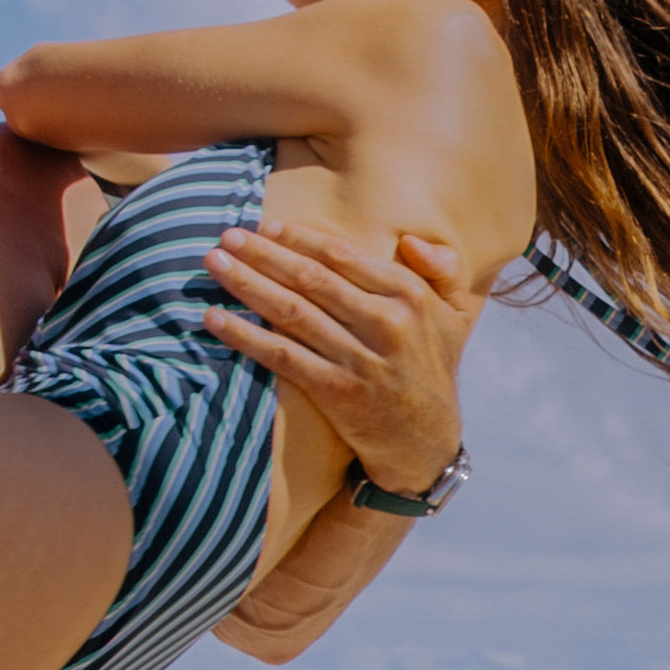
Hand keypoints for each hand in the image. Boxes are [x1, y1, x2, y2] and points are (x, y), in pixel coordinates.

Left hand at [205, 221, 476, 494]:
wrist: (425, 443)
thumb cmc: (431, 370)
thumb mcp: (455, 316)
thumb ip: (442, 270)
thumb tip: (408, 240)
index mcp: (410, 297)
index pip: (344, 256)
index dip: (300, 238)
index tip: (266, 226)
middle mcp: (386, 323)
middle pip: (310, 279)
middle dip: (263, 253)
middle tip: (227, 236)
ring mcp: (359, 360)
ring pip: (291, 312)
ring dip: (246, 284)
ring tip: (213, 264)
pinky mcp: (336, 392)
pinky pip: (282, 356)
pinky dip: (245, 335)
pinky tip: (215, 318)